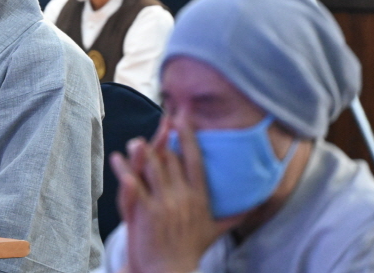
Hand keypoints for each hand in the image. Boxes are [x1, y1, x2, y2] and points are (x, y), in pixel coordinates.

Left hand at [109, 119, 229, 272]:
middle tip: (159, 123)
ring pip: (153, 167)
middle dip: (163, 141)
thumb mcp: (214, 231)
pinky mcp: (147, 212)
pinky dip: (125, 170)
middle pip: (171, 159)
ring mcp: (165, 203)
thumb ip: (234, 216)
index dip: (188, 136)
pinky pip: (134, 184)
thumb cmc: (190, 250)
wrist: (171, 271)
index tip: (183, 118)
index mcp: (200, 198)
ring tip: (136, 141)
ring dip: (143, 152)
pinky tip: (117, 160)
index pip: (195, 160)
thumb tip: (256, 206)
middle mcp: (184, 197)